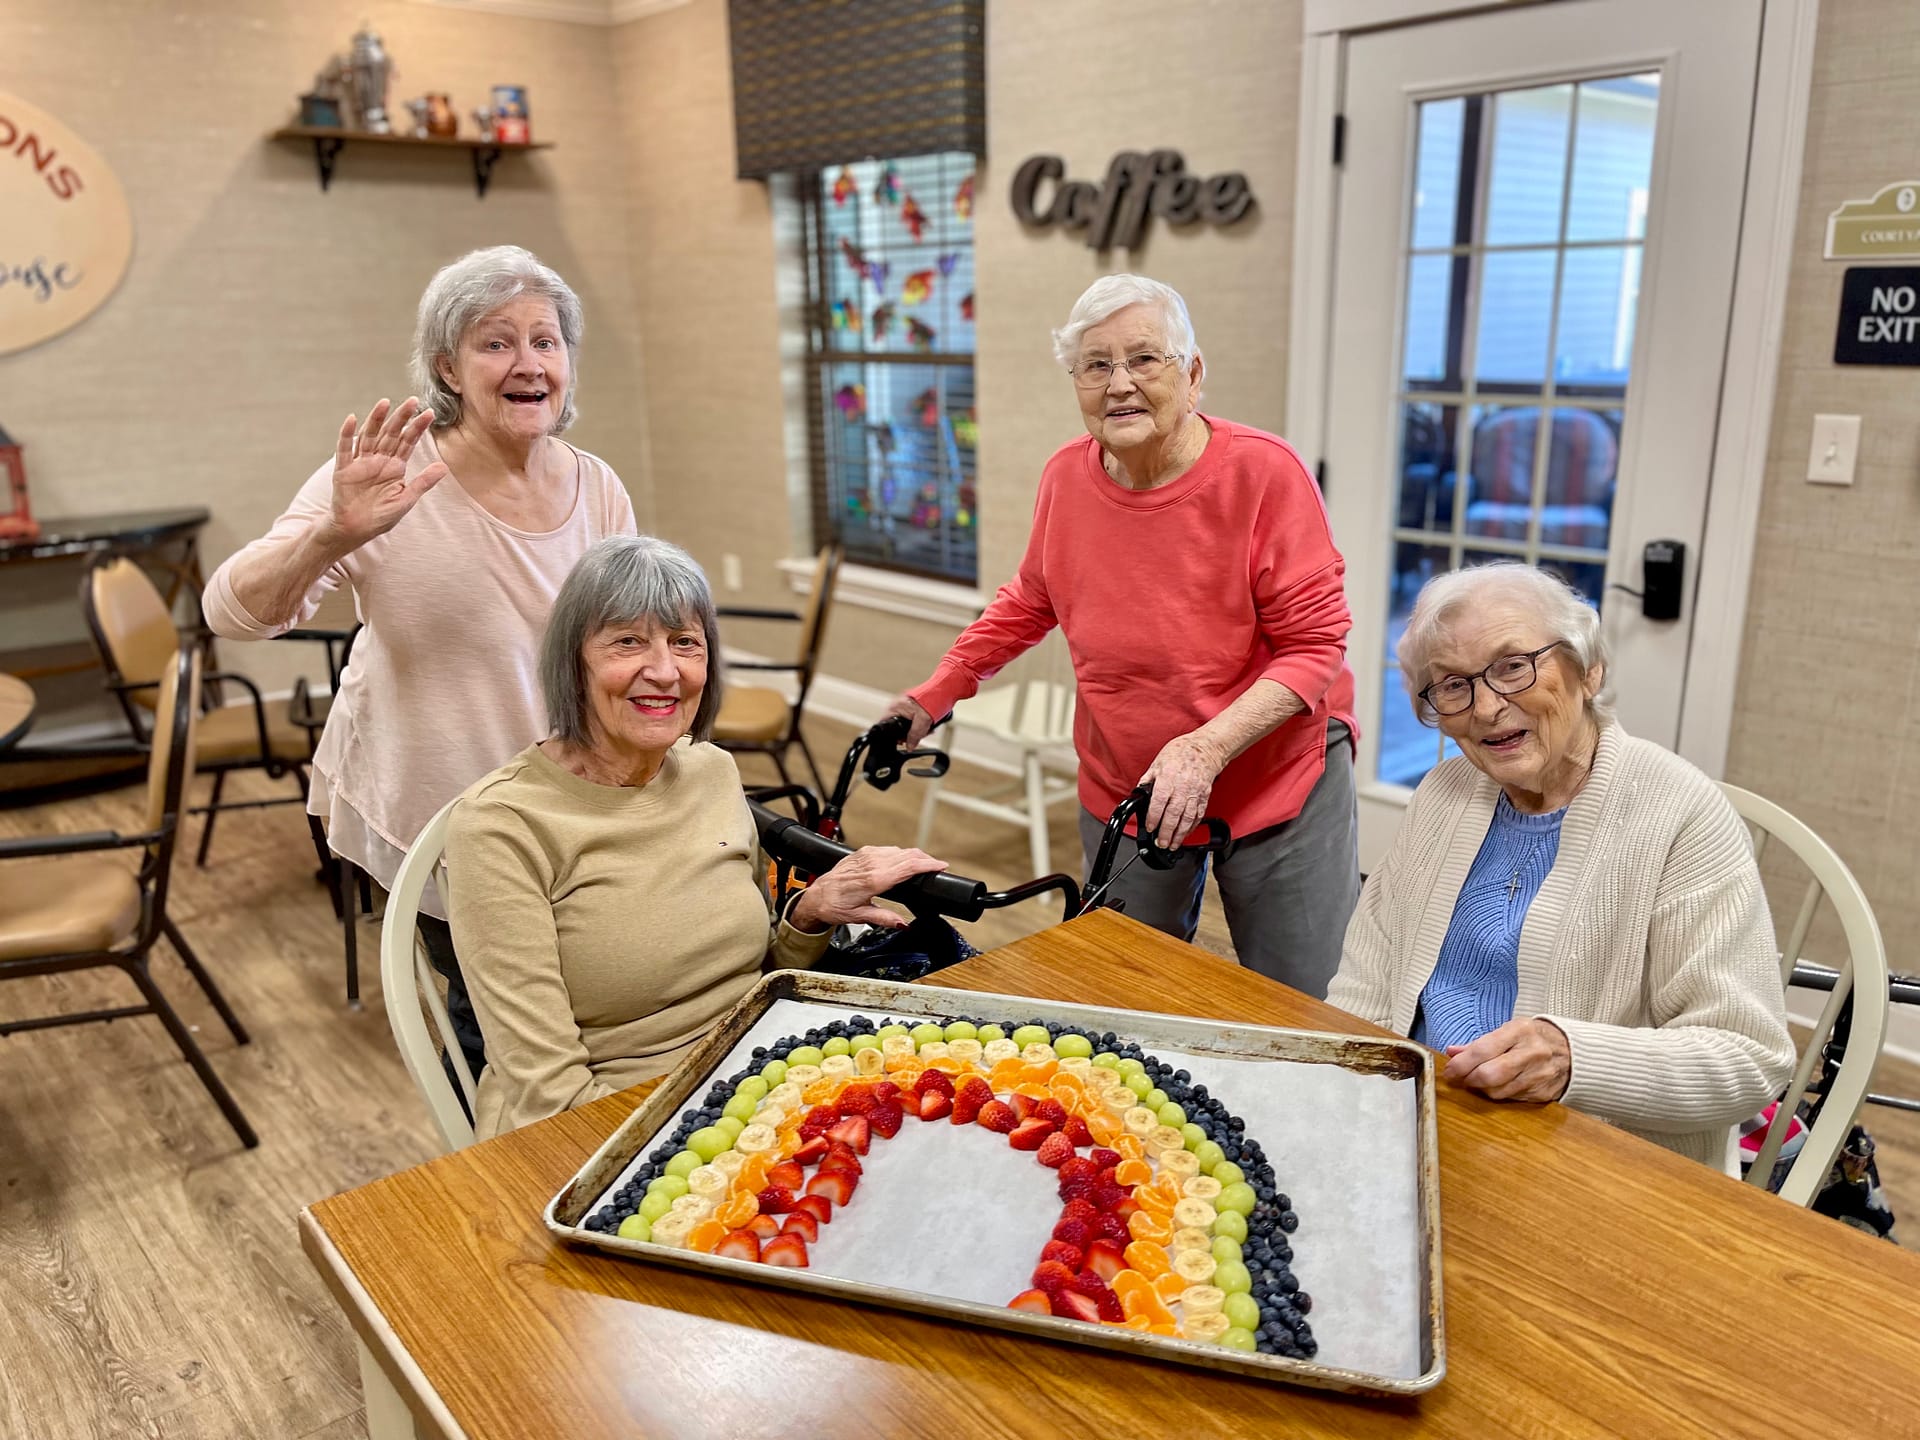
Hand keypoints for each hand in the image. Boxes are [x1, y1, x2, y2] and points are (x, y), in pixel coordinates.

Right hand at [322, 398, 449, 548]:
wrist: (356, 530)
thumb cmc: (381, 516)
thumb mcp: (406, 499)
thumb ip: (423, 482)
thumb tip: (444, 466)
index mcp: (395, 466)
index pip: (408, 441)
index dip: (418, 427)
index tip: (430, 413)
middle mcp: (378, 459)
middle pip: (390, 433)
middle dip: (401, 417)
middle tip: (412, 401)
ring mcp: (361, 462)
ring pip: (369, 435)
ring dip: (376, 419)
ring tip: (385, 402)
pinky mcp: (344, 469)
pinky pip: (345, 449)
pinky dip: (347, 434)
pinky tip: (351, 419)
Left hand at [788, 846, 947, 932]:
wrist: (815, 896)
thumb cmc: (834, 905)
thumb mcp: (861, 917)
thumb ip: (885, 918)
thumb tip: (904, 923)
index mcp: (873, 879)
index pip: (908, 866)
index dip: (928, 865)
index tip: (942, 866)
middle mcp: (871, 863)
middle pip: (907, 855)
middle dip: (926, 859)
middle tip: (938, 867)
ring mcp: (866, 855)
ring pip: (899, 850)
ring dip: (913, 856)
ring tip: (924, 865)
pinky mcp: (863, 852)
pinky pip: (888, 849)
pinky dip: (900, 854)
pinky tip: (903, 861)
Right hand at [883, 694, 936, 747]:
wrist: (944, 689)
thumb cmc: (933, 699)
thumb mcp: (923, 722)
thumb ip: (914, 736)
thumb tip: (909, 746)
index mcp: (895, 707)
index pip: (885, 725)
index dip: (894, 736)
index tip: (903, 741)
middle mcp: (897, 705)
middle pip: (897, 726)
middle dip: (909, 733)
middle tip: (920, 734)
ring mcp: (905, 705)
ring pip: (906, 724)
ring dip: (917, 729)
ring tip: (928, 728)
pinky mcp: (912, 706)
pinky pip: (912, 719)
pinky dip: (920, 723)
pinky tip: (928, 724)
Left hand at [1139, 731, 1225, 847]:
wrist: (1206, 748)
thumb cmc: (1181, 752)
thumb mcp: (1158, 762)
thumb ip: (1148, 779)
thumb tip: (1139, 793)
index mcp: (1168, 778)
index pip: (1160, 802)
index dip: (1154, 817)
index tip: (1151, 827)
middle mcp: (1183, 787)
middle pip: (1174, 814)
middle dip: (1167, 832)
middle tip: (1161, 843)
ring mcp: (1195, 793)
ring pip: (1188, 818)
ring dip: (1180, 834)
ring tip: (1172, 844)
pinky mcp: (1204, 797)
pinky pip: (1198, 815)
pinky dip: (1192, 827)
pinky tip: (1185, 834)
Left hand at [1442, 1019, 1571, 1102]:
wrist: (1573, 1052)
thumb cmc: (1533, 1038)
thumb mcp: (1509, 1031)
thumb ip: (1479, 1043)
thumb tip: (1452, 1052)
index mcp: (1520, 1031)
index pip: (1483, 1050)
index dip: (1461, 1064)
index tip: (1449, 1071)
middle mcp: (1532, 1053)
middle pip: (1490, 1074)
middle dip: (1469, 1079)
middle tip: (1461, 1079)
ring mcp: (1540, 1074)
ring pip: (1498, 1091)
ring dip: (1482, 1089)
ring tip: (1478, 1081)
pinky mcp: (1544, 1092)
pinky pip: (1511, 1098)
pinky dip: (1499, 1094)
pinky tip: (1498, 1086)